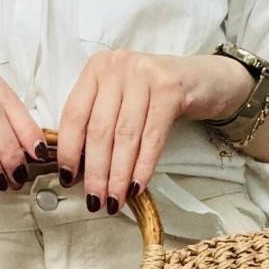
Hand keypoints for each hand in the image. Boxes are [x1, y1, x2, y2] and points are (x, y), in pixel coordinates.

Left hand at [57, 50, 255, 212]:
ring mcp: (145, 74)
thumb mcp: (119, 101)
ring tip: (114, 201)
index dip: (69, 150)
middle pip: (100, 129)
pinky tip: (136, 186)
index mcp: (96, 69)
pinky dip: (143, 166)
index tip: (68, 179)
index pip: (74, 115)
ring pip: (125, 136)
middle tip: (94, 201)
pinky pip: (152, 137)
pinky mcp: (170, 89)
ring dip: (118, 175)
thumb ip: (97, 124)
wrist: (200, 80)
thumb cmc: (151, 97)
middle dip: (96, 172)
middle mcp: (118, 66)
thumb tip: (78, 172)